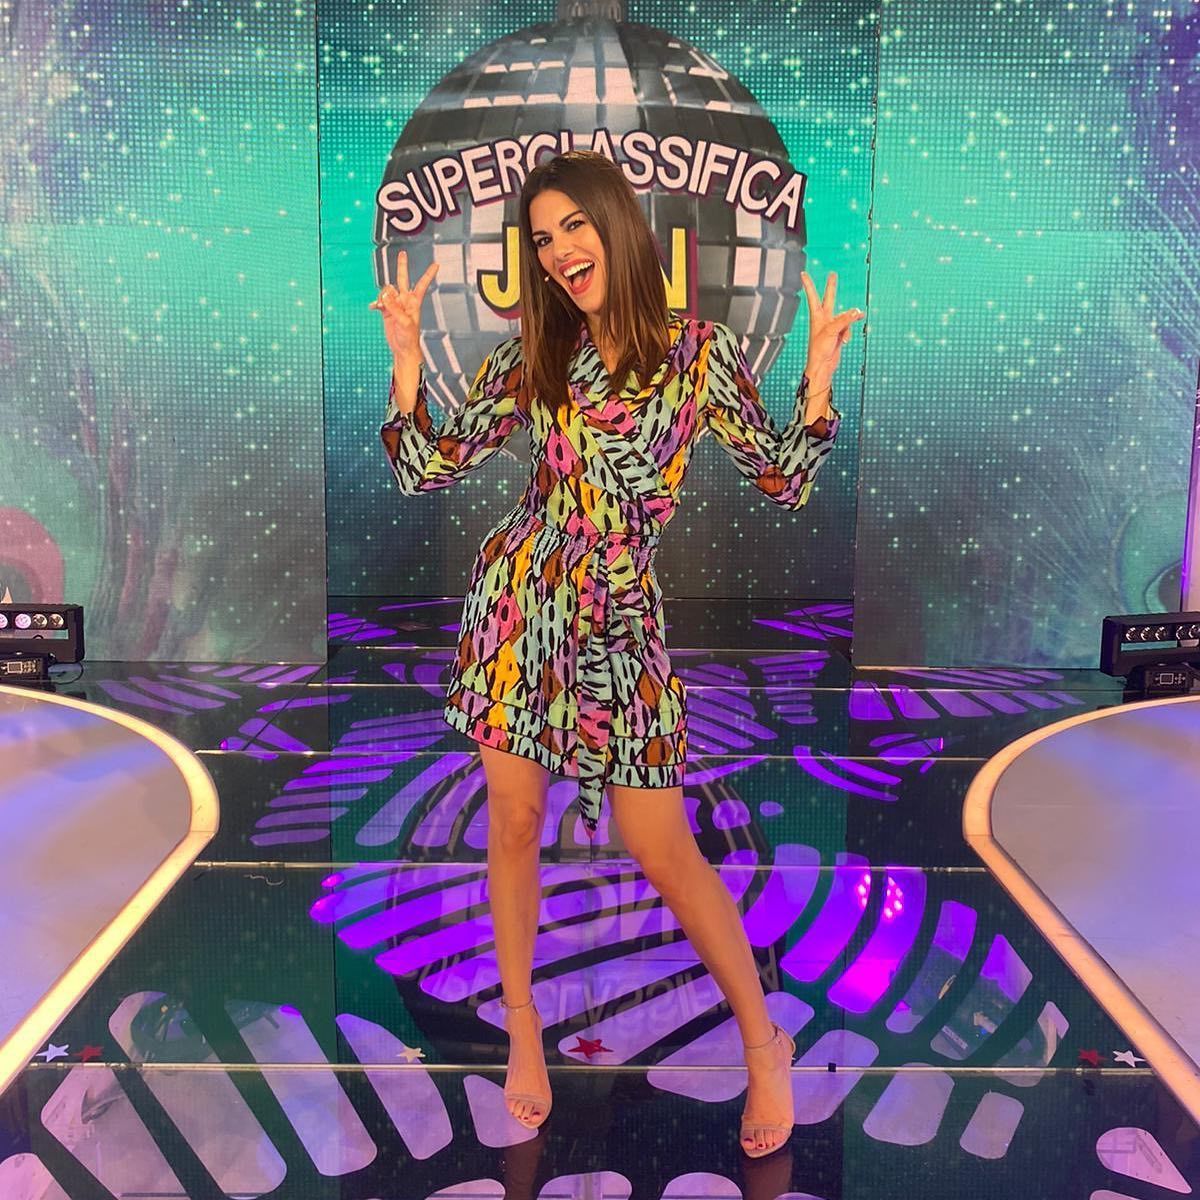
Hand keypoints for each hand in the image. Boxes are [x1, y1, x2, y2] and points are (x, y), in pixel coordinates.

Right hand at [368, 250, 438, 364]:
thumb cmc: (409, 338)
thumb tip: (385, 296)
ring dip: (382, 296)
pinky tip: (374, 308)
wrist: (402, 348)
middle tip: (403, 254)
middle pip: (402, 279)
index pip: (422, 284)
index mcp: (414, 302)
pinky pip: (379, 301)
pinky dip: (376, 303)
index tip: (436, 264)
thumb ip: (394, 308)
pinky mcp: (386, 310)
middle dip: (402, 266)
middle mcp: (405, 300)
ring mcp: (395, 304)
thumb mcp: (404, 322)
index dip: (428, 274)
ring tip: (382, 306)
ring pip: (386, 291)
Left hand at [800, 270, 863, 386]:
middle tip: (832, 274)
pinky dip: (848, 334)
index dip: (808, 284)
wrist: (822, 366)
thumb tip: (856, 311)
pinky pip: (848, 328)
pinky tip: (844, 341)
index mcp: (817, 316)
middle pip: (830, 298)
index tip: (803, 273)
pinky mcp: (838, 333)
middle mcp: (824, 318)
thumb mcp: (831, 331)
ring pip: (845, 317)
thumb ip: (844, 319)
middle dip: (831, 287)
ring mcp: (832, 326)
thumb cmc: (819, 350)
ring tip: (851, 325)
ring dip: (848, 323)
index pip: (813, 296)